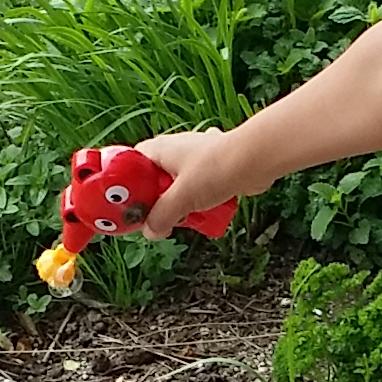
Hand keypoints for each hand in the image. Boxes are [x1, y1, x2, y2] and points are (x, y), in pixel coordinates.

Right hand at [106, 128, 244, 229]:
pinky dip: (199, 199)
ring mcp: (196, 156)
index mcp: (160, 149)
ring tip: (183, 220)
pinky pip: (199, 186)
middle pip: (155, 178)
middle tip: (157, 220)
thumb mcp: (181, 199)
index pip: (132, 163)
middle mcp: (176, 148)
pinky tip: (203, 212)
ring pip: (178, 183)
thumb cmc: (214, 170)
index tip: (127, 206)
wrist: (254, 160)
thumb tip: (151, 232)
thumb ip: (162, 216)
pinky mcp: (215, 166)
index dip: (127, 185)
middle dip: (156, 200)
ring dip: (180, 202)